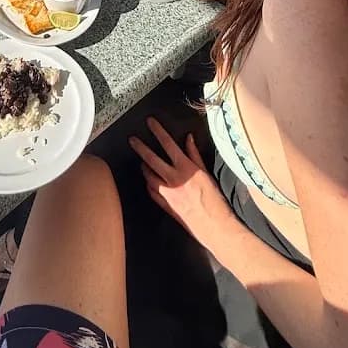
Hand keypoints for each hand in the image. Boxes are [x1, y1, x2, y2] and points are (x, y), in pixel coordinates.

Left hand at [129, 118, 236, 252]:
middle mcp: (174, 179)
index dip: (158, 131)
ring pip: (149, 176)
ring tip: (140, 161)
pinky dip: (149, 184)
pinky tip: (148, 181)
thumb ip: (195, 154)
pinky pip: (152, 192)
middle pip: (152, 159)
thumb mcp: (206, 172)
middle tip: (132, 140)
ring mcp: (167, 193)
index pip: (168, 144)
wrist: (214, 225)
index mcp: (186, 168)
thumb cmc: (214, 198)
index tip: (150, 122)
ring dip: (144, 167)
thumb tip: (189, 139)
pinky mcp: (165, 205)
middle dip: (140, 148)